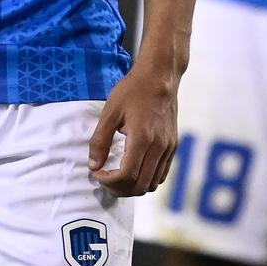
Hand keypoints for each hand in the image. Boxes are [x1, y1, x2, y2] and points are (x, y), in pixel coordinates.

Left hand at [88, 64, 178, 196]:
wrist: (160, 77)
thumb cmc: (133, 91)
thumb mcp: (110, 112)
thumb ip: (100, 141)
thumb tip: (93, 166)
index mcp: (142, 138)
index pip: (127, 175)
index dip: (109, 181)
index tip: (97, 173)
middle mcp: (159, 146)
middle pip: (140, 185)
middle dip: (119, 189)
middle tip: (105, 179)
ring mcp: (168, 147)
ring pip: (153, 183)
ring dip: (133, 187)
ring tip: (117, 177)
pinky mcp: (173, 145)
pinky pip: (162, 174)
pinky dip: (146, 179)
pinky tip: (133, 169)